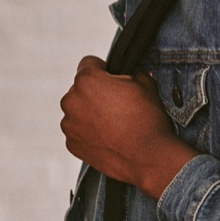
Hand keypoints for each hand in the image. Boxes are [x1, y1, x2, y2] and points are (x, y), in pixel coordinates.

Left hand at [60, 55, 195, 197]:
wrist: (149, 157)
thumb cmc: (147, 121)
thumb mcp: (145, 83)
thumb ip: (129, 73)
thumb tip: (127, 75)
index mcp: (87, 81)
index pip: (88, 63)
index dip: (104, 70)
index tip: (112, 79)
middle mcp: (72, 101)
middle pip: (81, 89)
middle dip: (96, 93)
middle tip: (117, 104)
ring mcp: (70, 124)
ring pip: (78, 110)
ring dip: (90, 113)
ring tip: (114, 123)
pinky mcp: (72, 144)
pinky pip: (78, 131)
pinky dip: (89, 132)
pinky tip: (108, 136)